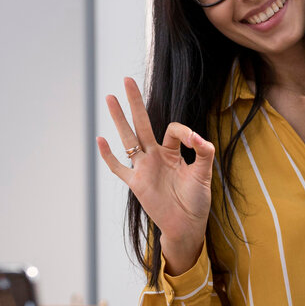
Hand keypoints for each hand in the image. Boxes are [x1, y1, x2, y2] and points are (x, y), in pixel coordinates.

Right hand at [96, 78, 214, 273]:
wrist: (186, 225)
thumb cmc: (196, 201)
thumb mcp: (204, 174)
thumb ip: (203, 153)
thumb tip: (198, 137)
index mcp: (172, 152)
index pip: (172, 130)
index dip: (184, 132)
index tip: (195, 141)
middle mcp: (156, 156)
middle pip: (142, 123)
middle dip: (135, 102)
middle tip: (127, 79)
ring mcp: (144, 168)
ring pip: (128, 138)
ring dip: (119, 119)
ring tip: (110, 98)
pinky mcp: (137, 183)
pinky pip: (119, 167)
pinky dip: (109, 156)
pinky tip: (101, 139)